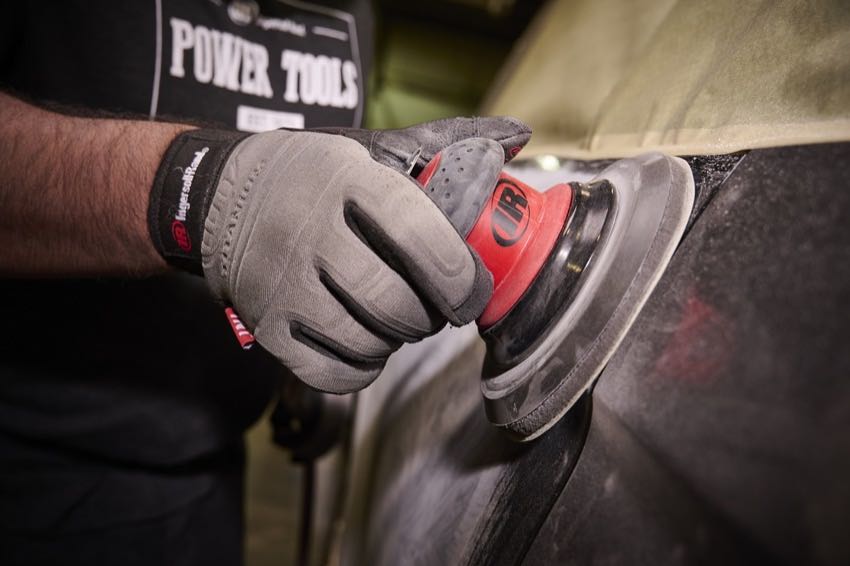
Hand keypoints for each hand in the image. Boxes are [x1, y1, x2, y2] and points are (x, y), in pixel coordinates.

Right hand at [148, 118, 530, 392]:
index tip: (472, 288)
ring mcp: (281, 284)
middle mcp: (308, 232)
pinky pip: (332, 373)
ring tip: (398, 318)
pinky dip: (363, 368)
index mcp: (346, 180)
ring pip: (367, 343)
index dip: (459, 275)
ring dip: (398, 340)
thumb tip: (518, 136)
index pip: (417, 235)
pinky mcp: (266, 325)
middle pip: (394, 303)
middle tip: (435, 306)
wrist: (218, 199)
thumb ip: (445, 144)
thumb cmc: (313, 176)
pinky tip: (366, 343)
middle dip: (431, 316)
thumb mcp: (371, 149)